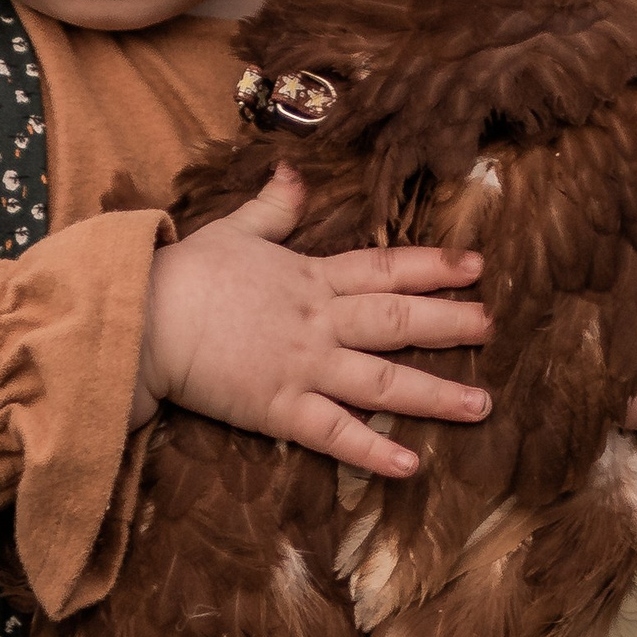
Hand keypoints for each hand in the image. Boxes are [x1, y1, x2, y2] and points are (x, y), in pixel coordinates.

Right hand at [136, 162, 493, 478]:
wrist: (142, 318)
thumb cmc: (183, 274)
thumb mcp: (233, 230)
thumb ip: (274, 207)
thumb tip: (293, 172)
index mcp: (309, 276)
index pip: (384, 267)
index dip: (433, 266)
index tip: (477, 267)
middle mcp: (318, 321)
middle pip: (397, 319)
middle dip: (450, 323)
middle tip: (494, 327)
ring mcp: (303, 366)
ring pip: (382, 381)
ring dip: (435, 394)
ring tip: (481, 405)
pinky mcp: (279, 408)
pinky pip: (335, 433)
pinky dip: (373, 450)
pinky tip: (412, 465)